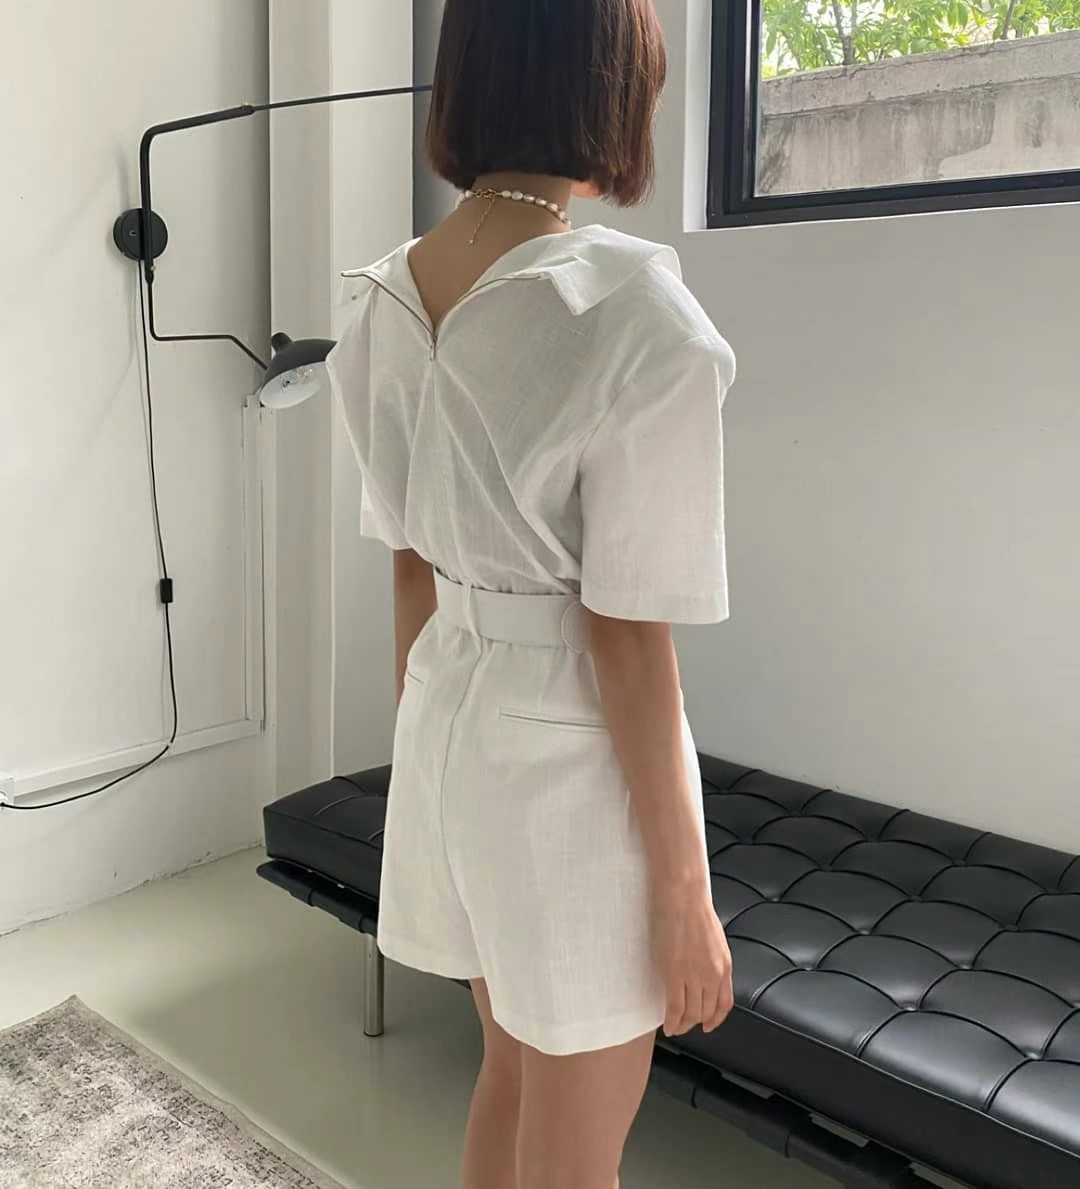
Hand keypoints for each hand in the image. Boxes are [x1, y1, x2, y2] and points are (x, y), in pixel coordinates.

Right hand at [652, 882, 733, 1036]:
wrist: (683, 895)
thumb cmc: (694, 909)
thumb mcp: (714, 940)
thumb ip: (712, 961)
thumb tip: (704, 975)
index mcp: (724, 965)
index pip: (724, 1004)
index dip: (715, 1019)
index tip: (708, 1025)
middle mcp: (713, 974)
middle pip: (706, 1012)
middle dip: (695, 1022)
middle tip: (684, 1024)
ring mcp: (694, 975)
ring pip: (691, 1013)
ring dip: (682, 1025)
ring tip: (674, 1026)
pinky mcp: (675, 973)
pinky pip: (674, 1007)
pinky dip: (671, 1021)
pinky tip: (667, 1025)